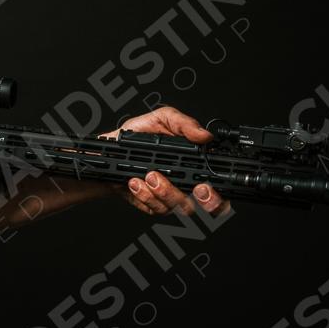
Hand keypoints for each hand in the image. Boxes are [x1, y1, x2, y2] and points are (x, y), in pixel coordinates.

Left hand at [100, 106, 230, 217]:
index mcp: (193, 163)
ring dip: (165, 191)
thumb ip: (183, 124)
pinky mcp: (151, 204)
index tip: (206, 185)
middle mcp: (185, 183)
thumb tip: (204, 135)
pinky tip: (135, 182)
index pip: (218, 184)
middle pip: (207, 205)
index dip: (219, 191)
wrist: (109, 151)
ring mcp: (169, 196)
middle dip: (206, 202)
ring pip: (179, 207)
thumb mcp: (161, 119)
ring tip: (150, 175)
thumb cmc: (137, 135)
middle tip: (196, 189)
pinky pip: (155, 208)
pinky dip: (144, 195)